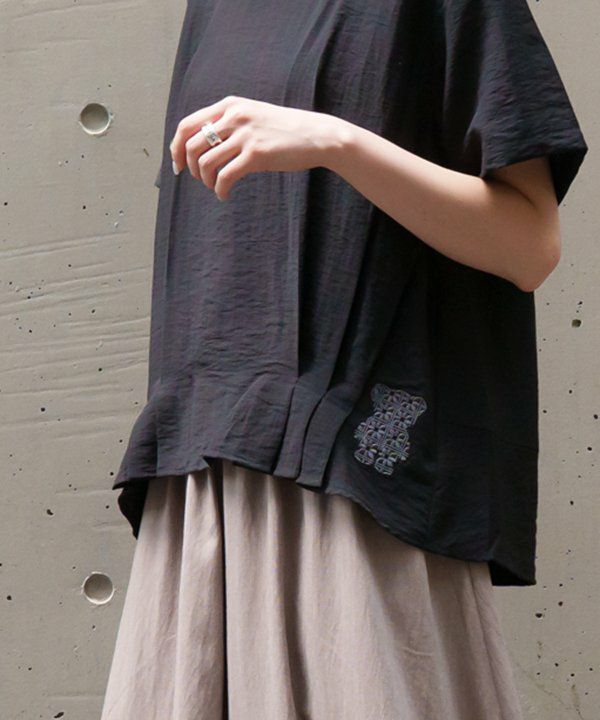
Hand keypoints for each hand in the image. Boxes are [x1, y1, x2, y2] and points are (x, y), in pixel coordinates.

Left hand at [169, 95, 348, 200]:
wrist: (317, 136)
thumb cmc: (285, 131)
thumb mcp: (253, 116)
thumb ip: (228, 124)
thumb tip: (202, 146)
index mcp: (229, 106)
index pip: (187, 125)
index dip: (175, 148)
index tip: (177, 166)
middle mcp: (233, 117)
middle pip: (190, 145)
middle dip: (189, 167)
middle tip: (200, 180)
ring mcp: (245, 135)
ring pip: (205, 163)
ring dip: (205, 181)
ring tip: (215, 187)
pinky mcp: (256, 154)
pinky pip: (225, 177)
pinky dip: (220, 190)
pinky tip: (224, 195)